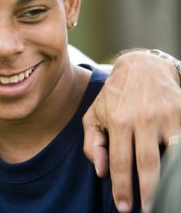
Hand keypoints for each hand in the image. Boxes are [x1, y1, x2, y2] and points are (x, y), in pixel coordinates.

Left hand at [82, 50, 180, 211]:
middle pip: (148, 164)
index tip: (125, 207)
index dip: (122, 188)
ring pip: (172, 156)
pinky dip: (179, 160)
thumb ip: (93, 143)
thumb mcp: (94, 114)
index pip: (119, 162)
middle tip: (147, 210)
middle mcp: (142, 118)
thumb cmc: (114, 95)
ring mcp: (165, 115)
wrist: (141, 66)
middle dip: (148, 191)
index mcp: (118, 121)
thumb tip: (101, 171)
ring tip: (166, 198)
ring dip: (170, 180)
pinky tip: (175, 175)